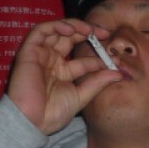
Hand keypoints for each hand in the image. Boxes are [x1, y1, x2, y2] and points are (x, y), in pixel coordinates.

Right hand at [6, 19, 120, 135]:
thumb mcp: (81, 96)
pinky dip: (56, 26)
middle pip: (71, 39)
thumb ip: (98, 83)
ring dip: (74, 26)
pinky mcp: (29, 51)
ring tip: (90, 29)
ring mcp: (41, 55)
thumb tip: (119, 73)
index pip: (84, 59)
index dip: (100, 56)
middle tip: (105, 33)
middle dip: (88, 32)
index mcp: (64, 72)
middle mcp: (52, 60)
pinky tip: (70, 30)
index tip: (116, 59)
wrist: (32, 121)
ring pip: (57, 30)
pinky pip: (41, 31)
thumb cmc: (53, 113)